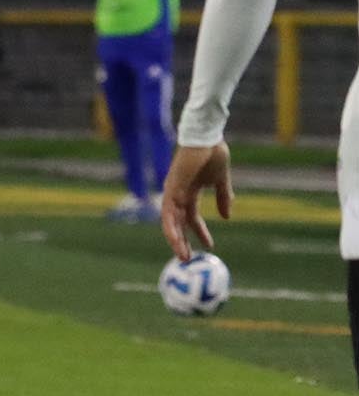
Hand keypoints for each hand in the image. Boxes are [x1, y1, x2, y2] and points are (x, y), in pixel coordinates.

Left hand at [160, 142, 233, 260]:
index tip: (209, 246)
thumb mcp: (220, 180)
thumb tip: (227, 217)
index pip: (192, 217)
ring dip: (175, 240)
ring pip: (170, 222)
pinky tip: (176, 240)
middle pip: (177, 223)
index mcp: (189, 192)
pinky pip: (168, 212)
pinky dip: (171, 227)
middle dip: (182, 241)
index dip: (200, 232)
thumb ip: (223, 197)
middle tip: (188, 259)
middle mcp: (178, 194)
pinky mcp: (171, 188)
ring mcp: (173, 191)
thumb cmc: (213, 153)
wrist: (208, 137)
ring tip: (183, 256)